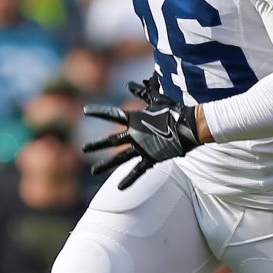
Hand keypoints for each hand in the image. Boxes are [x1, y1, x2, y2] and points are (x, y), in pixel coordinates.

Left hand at [84, 80, 200, 189]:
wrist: (189, 126)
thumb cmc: (175, 110)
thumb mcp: (157, 98)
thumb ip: (142, 92)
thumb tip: (129, 84)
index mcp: (135, 118)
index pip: (112, 114)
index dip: (98, 112)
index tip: (85, 112)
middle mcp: (135, 134)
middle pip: (111, 140)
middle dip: (96, 145)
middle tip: (83, 149)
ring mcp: (142, 148)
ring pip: (120, 158)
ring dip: (106, 164)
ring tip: (93, 171)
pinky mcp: (151, 158)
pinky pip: (138, 171)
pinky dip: (129, 180)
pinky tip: (119, 188)